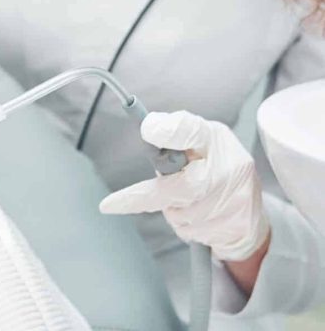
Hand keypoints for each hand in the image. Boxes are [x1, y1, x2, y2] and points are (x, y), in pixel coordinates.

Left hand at [99, 111, 270, 260]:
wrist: (249, 213)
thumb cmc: (214, 169)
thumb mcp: (198, 142)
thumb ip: (175, 135)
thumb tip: (148, 127)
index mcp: (214, 138)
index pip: (191, 130)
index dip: (169, 130)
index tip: (147, 130)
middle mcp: (230, 165)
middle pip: (176, 186)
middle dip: (139, 197)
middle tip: (107, 205)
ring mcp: (235, 198)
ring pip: (177, 212)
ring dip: (172, 210)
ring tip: (187, 200)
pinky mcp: (235, 225)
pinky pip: (189, 230)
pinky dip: (184, 226)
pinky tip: (200, 218)